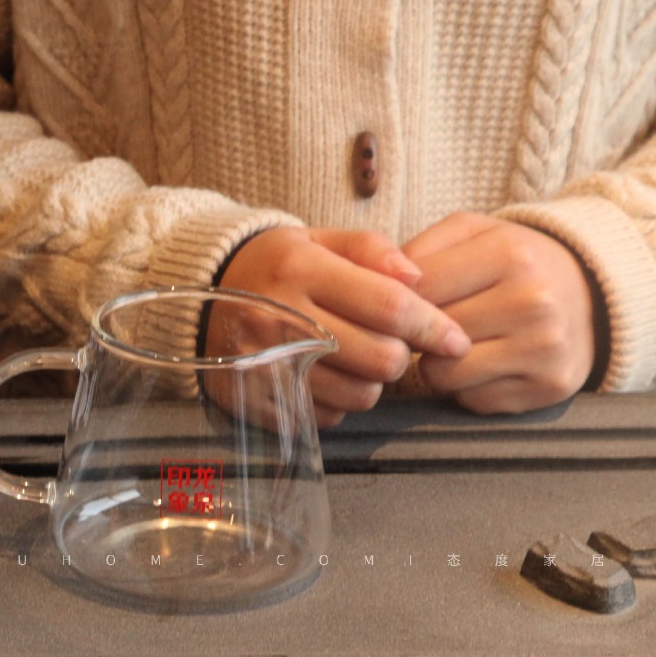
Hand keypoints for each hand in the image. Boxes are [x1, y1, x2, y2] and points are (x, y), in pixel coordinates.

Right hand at [219, 226, 470, 425]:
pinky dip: (336, 402)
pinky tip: (322, 378)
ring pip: (358, 395)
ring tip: (353, 361)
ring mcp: (264, 364)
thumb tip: (419, 278)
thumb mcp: (319, 240)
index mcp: (302, 271)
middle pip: (379, 359)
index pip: (389, 306)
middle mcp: (280, 318)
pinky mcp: (254, 398)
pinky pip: (324, 416)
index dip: (432, 326)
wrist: (200, 297)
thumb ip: (371, 251)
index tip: (456, 338)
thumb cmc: (275, 266)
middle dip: (399, 356)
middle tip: (390, 345)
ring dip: (370, 383)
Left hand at [402, 213, 596, 413]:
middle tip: (438, 323)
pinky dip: (469, 387)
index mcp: (511, 254)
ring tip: (461, 344)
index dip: (399, 300)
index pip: (418, 289)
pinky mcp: (546, 388)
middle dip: (420, 333)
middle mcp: (534, 302)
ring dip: (439, 364)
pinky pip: (472, 400)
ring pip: (442, 375)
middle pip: (428, 335)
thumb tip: (379, 285)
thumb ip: (418, 250)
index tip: (406, 301)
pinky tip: (489, 363)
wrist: (591, 294)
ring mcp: (544, 350)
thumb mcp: (472, 234)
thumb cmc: (514, 264)